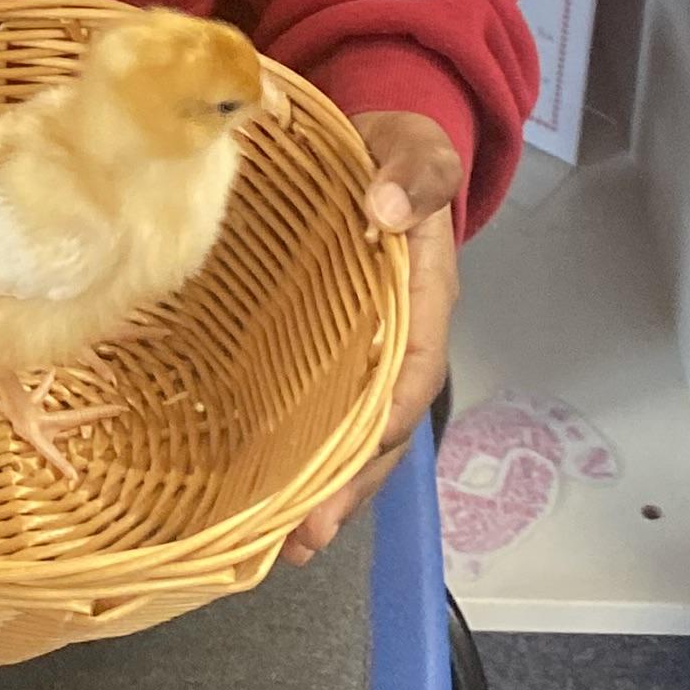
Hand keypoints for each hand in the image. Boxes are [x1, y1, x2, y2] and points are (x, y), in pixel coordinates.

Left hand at [283, 109, 461, 565]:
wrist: (373, 146)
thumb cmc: (395, 150)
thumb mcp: (414, 145)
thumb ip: (413, 172)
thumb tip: (387, 210)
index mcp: (425, 296)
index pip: (416, 367)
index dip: (390, 413)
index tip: (360, 450)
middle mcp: (398, 339)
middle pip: (384, 426)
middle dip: (351, 482)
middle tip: (308, 534)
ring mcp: (361, 352)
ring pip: (352, 434)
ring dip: (324, 490)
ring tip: (286, 544)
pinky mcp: (324, 351)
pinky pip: (318, 411)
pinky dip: (298, 457)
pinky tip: (264, 498)